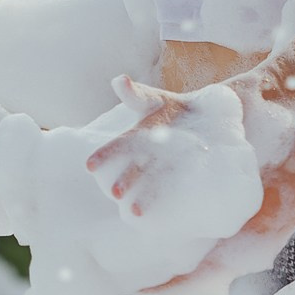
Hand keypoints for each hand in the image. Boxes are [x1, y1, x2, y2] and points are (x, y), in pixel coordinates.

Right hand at [84, 77, 195, 217]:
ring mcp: (164, 166)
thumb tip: (119, 80)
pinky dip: (169, 198)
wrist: (205, 116)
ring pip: (151, 182)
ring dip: (142, 196)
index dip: (105, 155)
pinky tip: (161, 213)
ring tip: (135, 212)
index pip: (118, 146)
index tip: (89, 166)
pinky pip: (174, 187)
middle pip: (133, 170)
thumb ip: (136, 93)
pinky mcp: (182, 175)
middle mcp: (147, 156)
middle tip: (116, 193)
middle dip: (125, 180)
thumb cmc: (172, 107)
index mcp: (137, 138)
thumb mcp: (153, 98)